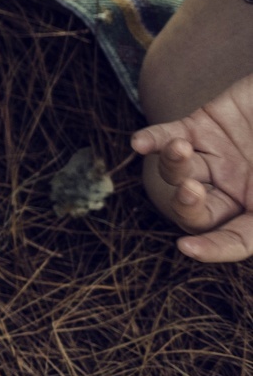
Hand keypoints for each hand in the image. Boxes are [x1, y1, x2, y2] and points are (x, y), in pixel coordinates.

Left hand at [134, 71, 252, 259]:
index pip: (235, 239)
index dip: (214, 249)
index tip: (187, 249)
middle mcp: (235, 189)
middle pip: (198, 211)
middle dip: (188, 205)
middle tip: (192, 190)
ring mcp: (215, 158)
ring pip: (179, 174)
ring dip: (173, 166)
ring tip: (181, 149)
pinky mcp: (201, 125)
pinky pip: (166, 137)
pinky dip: (152, 140)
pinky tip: (140, 143)